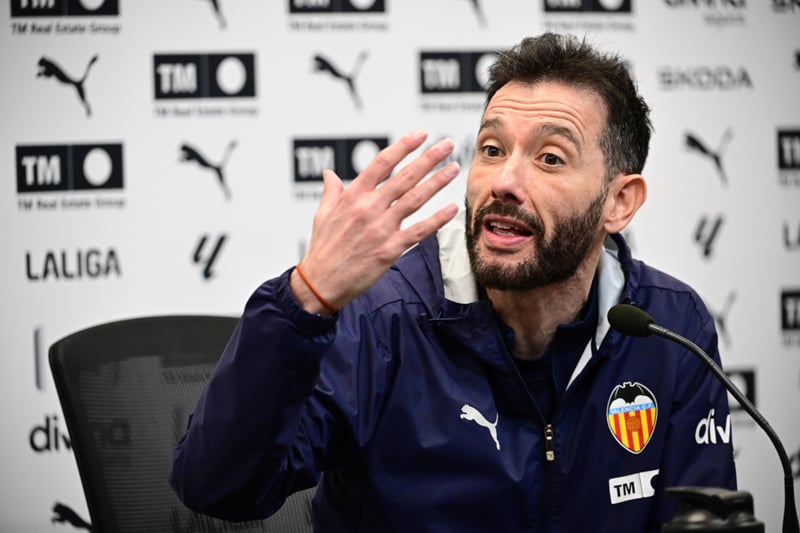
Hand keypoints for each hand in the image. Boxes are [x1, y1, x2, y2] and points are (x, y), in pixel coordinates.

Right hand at [291, 129, 459, 315]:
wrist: (321, 282)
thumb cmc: (322, 249)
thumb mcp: (322, 215)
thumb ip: (331, 191)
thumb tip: (330, 174)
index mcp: (352, 196)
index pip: (382, 163)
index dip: (404, 146)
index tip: (420, 134)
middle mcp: (368, 208)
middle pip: (404, 176)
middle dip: (428, 158)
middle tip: (447, 144)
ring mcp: (380, 229)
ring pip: (415, 199)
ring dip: (437, 182)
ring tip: (454, 168)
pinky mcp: (389, 249)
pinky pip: (418, 231)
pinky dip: (437, 219)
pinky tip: (452, 208)